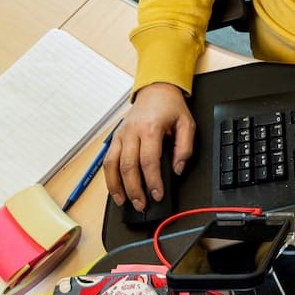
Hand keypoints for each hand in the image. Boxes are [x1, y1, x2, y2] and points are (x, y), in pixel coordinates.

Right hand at [106, 82, 193, 210]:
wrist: (156, 90)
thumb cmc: (170, 107)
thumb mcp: (187, 124)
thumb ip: (184, 148)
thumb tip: (177, 169)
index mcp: (150, 128)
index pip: (149, 161)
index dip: (152, 181)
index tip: (157, 195)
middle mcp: (132, 132)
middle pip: (128, 166)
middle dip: (134, 189)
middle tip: (142, 205)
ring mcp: (120, 134)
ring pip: (112, 164)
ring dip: (116, 186)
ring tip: (123, 201)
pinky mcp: (115, 137)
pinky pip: (107, 159)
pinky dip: (109, 176)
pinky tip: (114, 188)